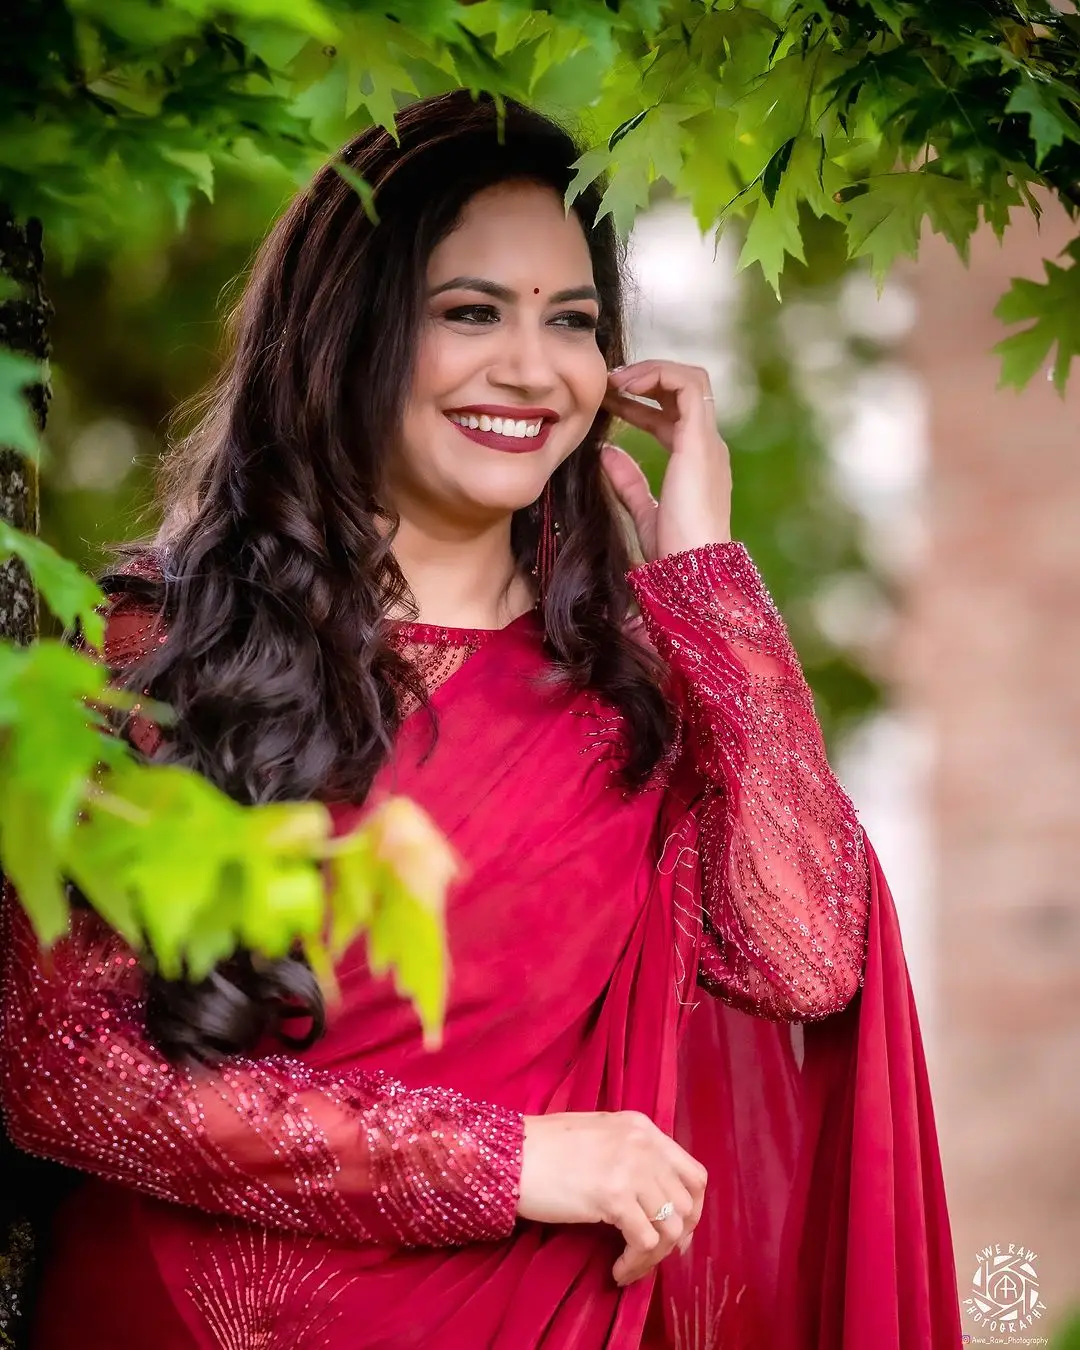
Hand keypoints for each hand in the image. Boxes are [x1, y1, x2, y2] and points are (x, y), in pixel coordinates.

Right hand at [517, 1110, 706, 1285]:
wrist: (511, 1154)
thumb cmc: (545, 1147)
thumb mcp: (599, 1134)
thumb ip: (631, 1153)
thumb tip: (654, 1196)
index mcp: (642, 1127)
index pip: (693, 1173)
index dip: (692, 1210)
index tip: (679, 1232)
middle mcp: (644, 1144)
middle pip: (686, 1203)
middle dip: (676, 1237)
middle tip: (653, 1256)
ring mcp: (631, 1168)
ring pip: (671, 1227)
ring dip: (655, 1256)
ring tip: (631, 1266)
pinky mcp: (614, 1196)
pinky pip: (645, 1242)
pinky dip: (636, 1264)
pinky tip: (618, 1270)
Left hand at [601, 360, 731, 562]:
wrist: (692, 567)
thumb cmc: (672, 551)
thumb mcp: (643, 511)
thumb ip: (629, 481)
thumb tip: (606, 453)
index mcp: (695, 462)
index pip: (671, 417)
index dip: (638, 404)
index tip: (606, 401)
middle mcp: (706, 446)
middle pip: (683, 392)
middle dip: (645, 379)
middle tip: (606, 384)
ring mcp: (707, 440)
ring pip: (691, 379)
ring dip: (651, 371)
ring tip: (615, 380)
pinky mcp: (700, 440)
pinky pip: (687, 386)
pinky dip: (658, 376)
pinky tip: (625, 386)